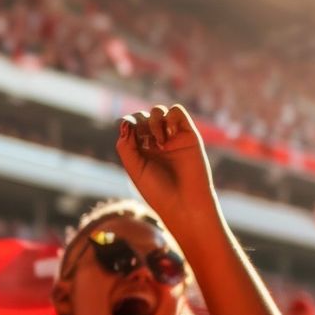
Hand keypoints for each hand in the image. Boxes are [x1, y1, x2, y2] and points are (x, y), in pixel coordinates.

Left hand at [115, 105, 216, 229]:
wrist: (184, 203)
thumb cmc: (158, 190)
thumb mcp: (134, 168)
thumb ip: (126, 146)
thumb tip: (125, 123)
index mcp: (141, 149)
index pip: (131, 124)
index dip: (128, 123)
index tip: (130, 137)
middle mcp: (156, 141)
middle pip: (144, 116)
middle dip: (140, 122)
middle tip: (145, 140)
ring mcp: (173, 137)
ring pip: (159, 111)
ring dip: (154, 120)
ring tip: (160, 143)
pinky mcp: (189, 134)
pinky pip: (177, 111)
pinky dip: (169, 117)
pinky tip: (168, 136)